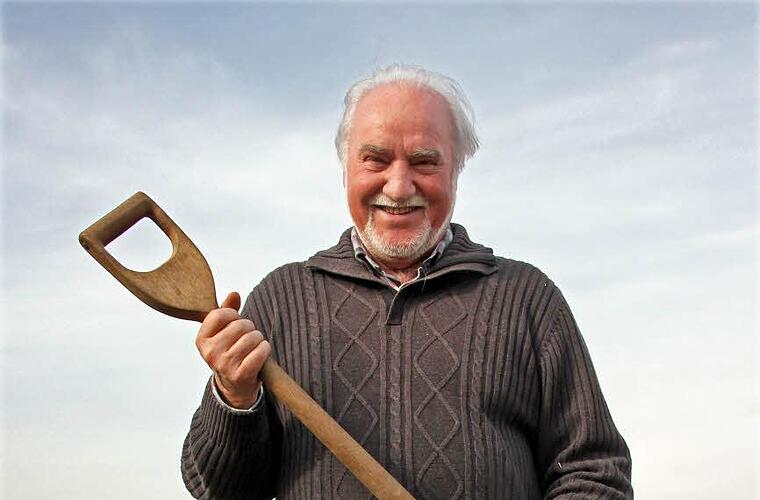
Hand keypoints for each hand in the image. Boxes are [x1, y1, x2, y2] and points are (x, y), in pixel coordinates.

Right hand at [195, 292, 271, 408]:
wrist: (234, 386)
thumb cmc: (229, 353)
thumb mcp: (222, 332)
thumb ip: (227, 310)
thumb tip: (234, 294)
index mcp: (201, 340)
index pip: (220, 314)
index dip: (233, 314)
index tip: (235, 322)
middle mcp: (210, 353)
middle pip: (240, 325)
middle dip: (249, 327)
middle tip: (247, 337)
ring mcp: (225, 365)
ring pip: (253, 337)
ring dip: (258, 339)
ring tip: (253, 346)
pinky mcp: (241, 375)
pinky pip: (261, 351)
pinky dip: (265, 349)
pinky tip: (260, 353)